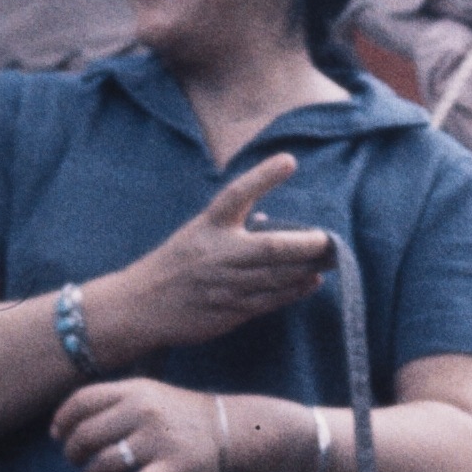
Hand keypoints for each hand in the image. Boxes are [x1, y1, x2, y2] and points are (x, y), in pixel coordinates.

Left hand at [52, 376, 245, 471]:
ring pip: (105, 463)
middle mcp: (144, 412)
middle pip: (87, 435)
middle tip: (76, 462)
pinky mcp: (172, 469)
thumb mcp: (149, 393)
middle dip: (73, 453)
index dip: (63, 420)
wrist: (229, 428)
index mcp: (135, 390)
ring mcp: (159, 441)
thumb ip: (114, 402)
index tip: (57, 435)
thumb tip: (68, 423)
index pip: (82, 401)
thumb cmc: (180, 414)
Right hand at [119, 154, 331, 347]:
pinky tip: (312, 281)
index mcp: (208, 225)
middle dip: (306, 245)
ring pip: (276, 276)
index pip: (237, 194)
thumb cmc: (175, 264)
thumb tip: (271, 221)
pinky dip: (295, 290)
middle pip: (271, 247)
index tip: (289, 161)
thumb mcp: (197, 233)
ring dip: (306, 268)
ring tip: (329, 259)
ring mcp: (225, 284)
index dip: (264, 176)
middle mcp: (218, 253)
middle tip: (328, 239)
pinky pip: (270, 299)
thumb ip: (232, 225)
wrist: (142, 306)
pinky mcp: (230, 310)